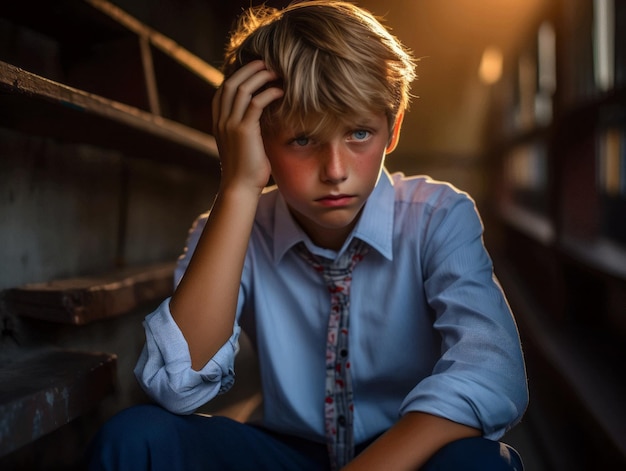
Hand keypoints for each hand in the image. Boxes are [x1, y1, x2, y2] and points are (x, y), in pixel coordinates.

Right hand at [212, 60, 283, 193]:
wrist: (240, 188)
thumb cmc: (245, 170)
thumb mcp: (241, 145)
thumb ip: (245, 128)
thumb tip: (261, 119)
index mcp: (218, 122)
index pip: (224, 89)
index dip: (239, 75)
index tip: (255, 69)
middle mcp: (221, 120)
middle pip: (232, 83)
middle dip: (249, 70)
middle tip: (267, 63)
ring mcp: (229, 124)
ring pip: (243, 89)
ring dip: (260, 77)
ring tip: (276, 73)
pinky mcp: (243, 131)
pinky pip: (256, 103)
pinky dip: (268, 93)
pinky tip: (280, 91)